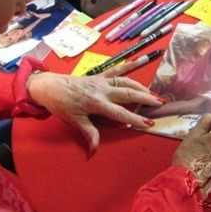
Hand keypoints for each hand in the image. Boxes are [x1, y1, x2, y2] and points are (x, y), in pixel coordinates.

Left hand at [26, 61, 162, 151]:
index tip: (148, 123)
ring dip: (141, 87)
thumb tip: (94, 149)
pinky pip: (116, 70)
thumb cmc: (61, 104)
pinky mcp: (99, 76)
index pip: (120, 113)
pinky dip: (128, 66)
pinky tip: (138, 62)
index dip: (135, 119)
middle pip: (128, 94)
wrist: (50, 86)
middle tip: (160, 103)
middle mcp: (102, 90)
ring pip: (126, 81)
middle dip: (145, 99)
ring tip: (153, 93)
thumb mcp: (73, 120)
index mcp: (96, 102)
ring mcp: (102, 81)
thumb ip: (88, 133)